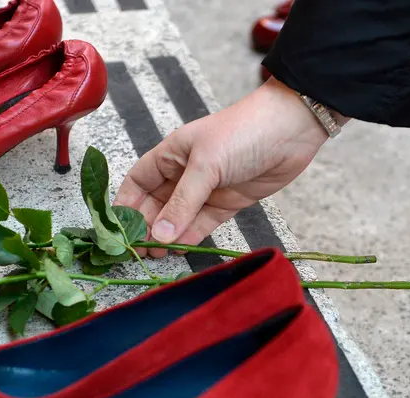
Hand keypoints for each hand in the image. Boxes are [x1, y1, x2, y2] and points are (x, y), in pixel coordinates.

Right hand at [113, 77, 346, 257]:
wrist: (293, 128)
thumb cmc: (244, 132)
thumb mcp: (206, 165)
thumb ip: (182, 203)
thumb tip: (158, 235)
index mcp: (171, 155)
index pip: (137, 182)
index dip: (125, 204)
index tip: (116, 228)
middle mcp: (184, 173)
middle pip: (154, 204)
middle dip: (144, 226)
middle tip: (137, 250)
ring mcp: (206, 189)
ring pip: (177, 218)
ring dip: (165, 236)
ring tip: (154, 255)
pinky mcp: (227, 203)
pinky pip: (201, 224)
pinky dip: (189, 237)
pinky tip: (178, 249)